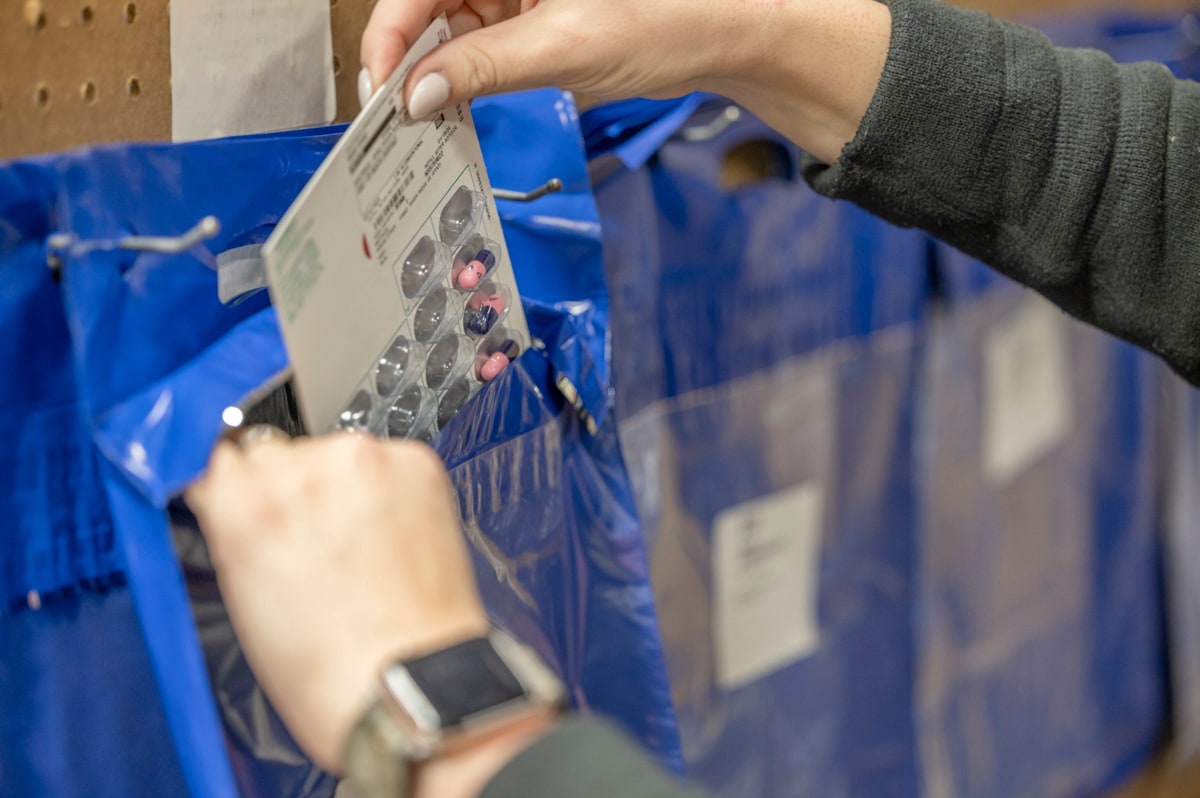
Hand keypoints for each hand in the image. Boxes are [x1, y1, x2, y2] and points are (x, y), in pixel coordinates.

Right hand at [186, 433, 488, 771]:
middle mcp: (302, 469)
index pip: (220, 458)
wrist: (408, 682)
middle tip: (317, 545)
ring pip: (336, 457)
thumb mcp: (242, 596)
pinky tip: (394, 540)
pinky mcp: (416, 463)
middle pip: (280, 455)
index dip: (238, 490)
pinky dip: (390, 491)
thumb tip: (241, 501)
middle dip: (294, 491)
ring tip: (362, 550)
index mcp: (243, 503)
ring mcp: (364, 460)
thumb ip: (236, 529)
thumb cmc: (326, 667)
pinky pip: (389, 463)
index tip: (250, 507)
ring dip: (344, 489)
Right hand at [359, 0, 891, 163]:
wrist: (721, 36)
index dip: (391, 35)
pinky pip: (478, 48)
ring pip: (448, 30)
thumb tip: (418, 94)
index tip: (384, 88)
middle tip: (399, 113)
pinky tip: (456, 107)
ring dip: (435, 75)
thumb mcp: (565, 46)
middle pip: (428, 6)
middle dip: (411, 59)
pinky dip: (465, 80)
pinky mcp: (528, 21)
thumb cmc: (670, 15)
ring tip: (428, 119)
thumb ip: (483, 68)